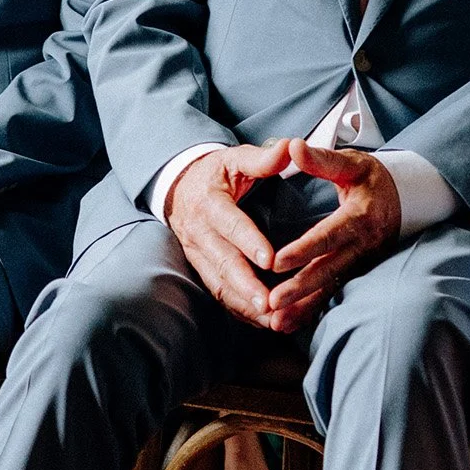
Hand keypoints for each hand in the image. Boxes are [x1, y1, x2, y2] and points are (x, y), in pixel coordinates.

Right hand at [162, 143, 291, 327]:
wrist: (179, 188)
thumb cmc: (216, 173)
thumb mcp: (235, 158)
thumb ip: (262, 158)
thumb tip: (290, 148)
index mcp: (209, 203)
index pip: (230, 225)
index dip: (248, 242)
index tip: (269, 260)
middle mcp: (199, 233)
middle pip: (222, 263)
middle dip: (245, 285)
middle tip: (268, 303)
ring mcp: (198, 254)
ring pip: (219, 284)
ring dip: (243, 304)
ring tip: (269, 319)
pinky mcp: (201, 268)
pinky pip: (219, 292)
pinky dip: (238, 309)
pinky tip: (260, 321)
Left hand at [264, 141, 401, 333]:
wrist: (407, 200)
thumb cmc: (373, 179)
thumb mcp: (352, 163)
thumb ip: (321, 159)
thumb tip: (293, 146)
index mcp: (358, 217)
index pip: (327, 236)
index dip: (303, 250)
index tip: (276, 261)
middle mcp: (362, 246)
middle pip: (327, 271)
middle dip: (299, 289)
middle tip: (272, 302)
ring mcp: (361, 264)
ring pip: (330, 289)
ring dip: (303, 308)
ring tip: (276, 323)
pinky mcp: (358, 274)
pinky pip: (334, 296)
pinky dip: (312, 312)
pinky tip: (289, 324)